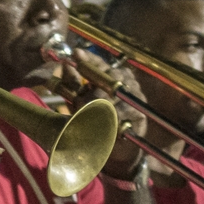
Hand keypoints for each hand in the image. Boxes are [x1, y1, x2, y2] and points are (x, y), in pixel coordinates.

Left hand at [78, 56, 149, 171]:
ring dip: (99, 102)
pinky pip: (124, 112)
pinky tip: (102, 120)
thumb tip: (64, 65)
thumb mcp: (80, 101)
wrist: (115, 149)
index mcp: (113, 76)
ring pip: (117, 94)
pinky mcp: (139, 116)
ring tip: (85, 111)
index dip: (90, 58)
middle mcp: (127, 83)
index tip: (76, 54)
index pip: (102, 63)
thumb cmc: (97, 120)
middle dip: (93, 85)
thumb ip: (74, 84)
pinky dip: (111, 116)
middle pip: (112, 76)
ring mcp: (135, 99)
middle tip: (79, 96)